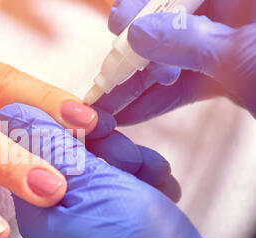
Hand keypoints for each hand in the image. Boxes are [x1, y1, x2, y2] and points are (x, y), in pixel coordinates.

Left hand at [0, 103, 227, 237]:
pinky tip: (160, 188)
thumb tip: (11, 111)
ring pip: (107, 164)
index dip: (66, 127)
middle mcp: (60, 208)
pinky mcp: (118, 217)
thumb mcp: (86, 184)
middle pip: (76, 152)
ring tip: (149, 178)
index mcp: (37, 201)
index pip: (38, 145)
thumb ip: (49, 145)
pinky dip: (146, 180)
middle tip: (126, 161)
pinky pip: (126, 183)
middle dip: (108, 148)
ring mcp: (91, 213)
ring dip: (134, 163)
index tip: (94, 126)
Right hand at [95, 0, 255, 123]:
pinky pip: (185, 85)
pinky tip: (127, 116)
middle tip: (113, 75)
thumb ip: (189, 40)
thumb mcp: (243, 54)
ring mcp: (226, 48)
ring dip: (138, 84)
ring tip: (106, 106)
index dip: (142, 5)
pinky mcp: (226, 78)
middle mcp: (230, 17)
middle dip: (136, 52)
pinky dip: (159, 101)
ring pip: (171, 59)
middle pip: (167, 24)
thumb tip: (136, 34)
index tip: (119, 26)